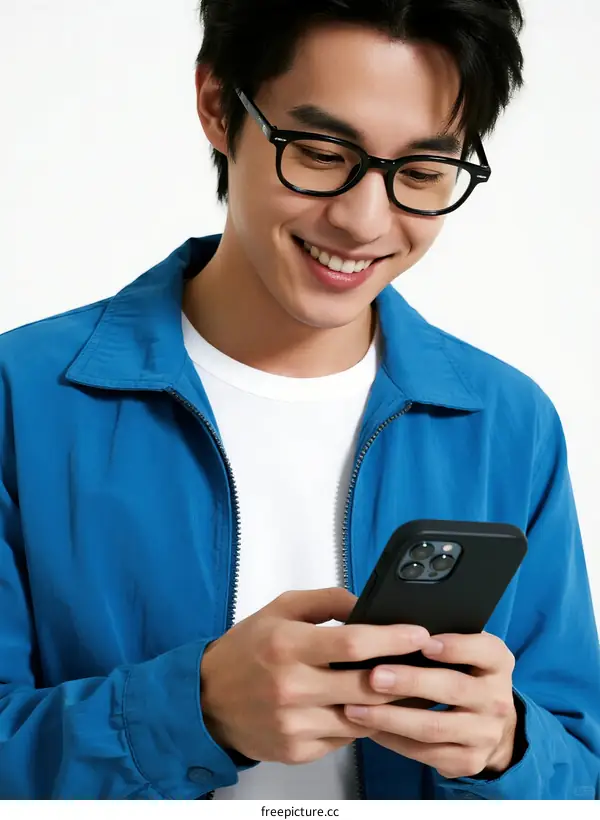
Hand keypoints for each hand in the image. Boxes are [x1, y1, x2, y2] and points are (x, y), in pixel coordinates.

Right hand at [200, 588, 440, 764]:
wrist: (206, 700)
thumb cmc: (246, 650)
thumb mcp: (280, 609)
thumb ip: (326, 601)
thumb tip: (368, 605)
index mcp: (287, 645)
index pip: (352, 643)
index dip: (392, 639)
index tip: (419, 635)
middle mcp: (291, 687)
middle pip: (366, 685)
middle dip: (403, 674)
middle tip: (425, 662)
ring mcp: (295, 723)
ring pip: (362, 717)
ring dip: (390, 703)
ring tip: (408, 686)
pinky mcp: (298, 749)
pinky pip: (345, 737)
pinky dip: (362, 722)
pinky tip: (372, 708)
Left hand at [344, 632, 517, 778]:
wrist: (488, 724)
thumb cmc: (462, 673)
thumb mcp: (464, 650)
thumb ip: (437, 638)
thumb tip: (389, 626)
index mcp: (497, 662)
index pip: (483, 650)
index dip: (455, 646)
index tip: (423, 642)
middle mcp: (496, 699)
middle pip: (453, 687)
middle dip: (410, 681)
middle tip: (374, 676)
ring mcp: (484, 734)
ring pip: (434, 726)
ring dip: (391, 718)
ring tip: (356, 708)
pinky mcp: (468, 761)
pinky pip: (425, 753)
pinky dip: (393, 740)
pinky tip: (369, 728)